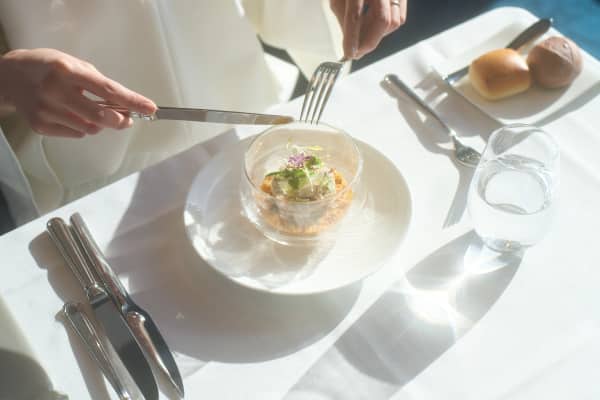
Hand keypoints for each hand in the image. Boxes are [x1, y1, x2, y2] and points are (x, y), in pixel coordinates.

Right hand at [0, 48, 155, 137]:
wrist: (9, 77)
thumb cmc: (48, 67)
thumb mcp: (74, 65)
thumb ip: (99, 84)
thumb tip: (124, 105)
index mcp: (67, 71)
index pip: (108, 90)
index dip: (132, 101)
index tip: (150, 108)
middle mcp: (55, 91)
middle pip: (101, 116)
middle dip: (120, 120)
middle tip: (126, 119)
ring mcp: (47, 110)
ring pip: (90, 128)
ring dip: (100, 123)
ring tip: (90, 110)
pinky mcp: (40, 126)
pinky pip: (76, 133)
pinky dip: (82, 127)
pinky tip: (71, 114)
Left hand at [330, 0, 406, 59]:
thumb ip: (342, 16)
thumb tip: (350, 40)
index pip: (355, 14)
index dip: (352, 37)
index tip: (348, 53)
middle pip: (382, 20)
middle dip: (369, 41)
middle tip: (358, 52)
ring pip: (394, 21)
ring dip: (378, 35)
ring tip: (363, 37)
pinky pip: (400, 17)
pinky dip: (387, 28)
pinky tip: (374, 26)